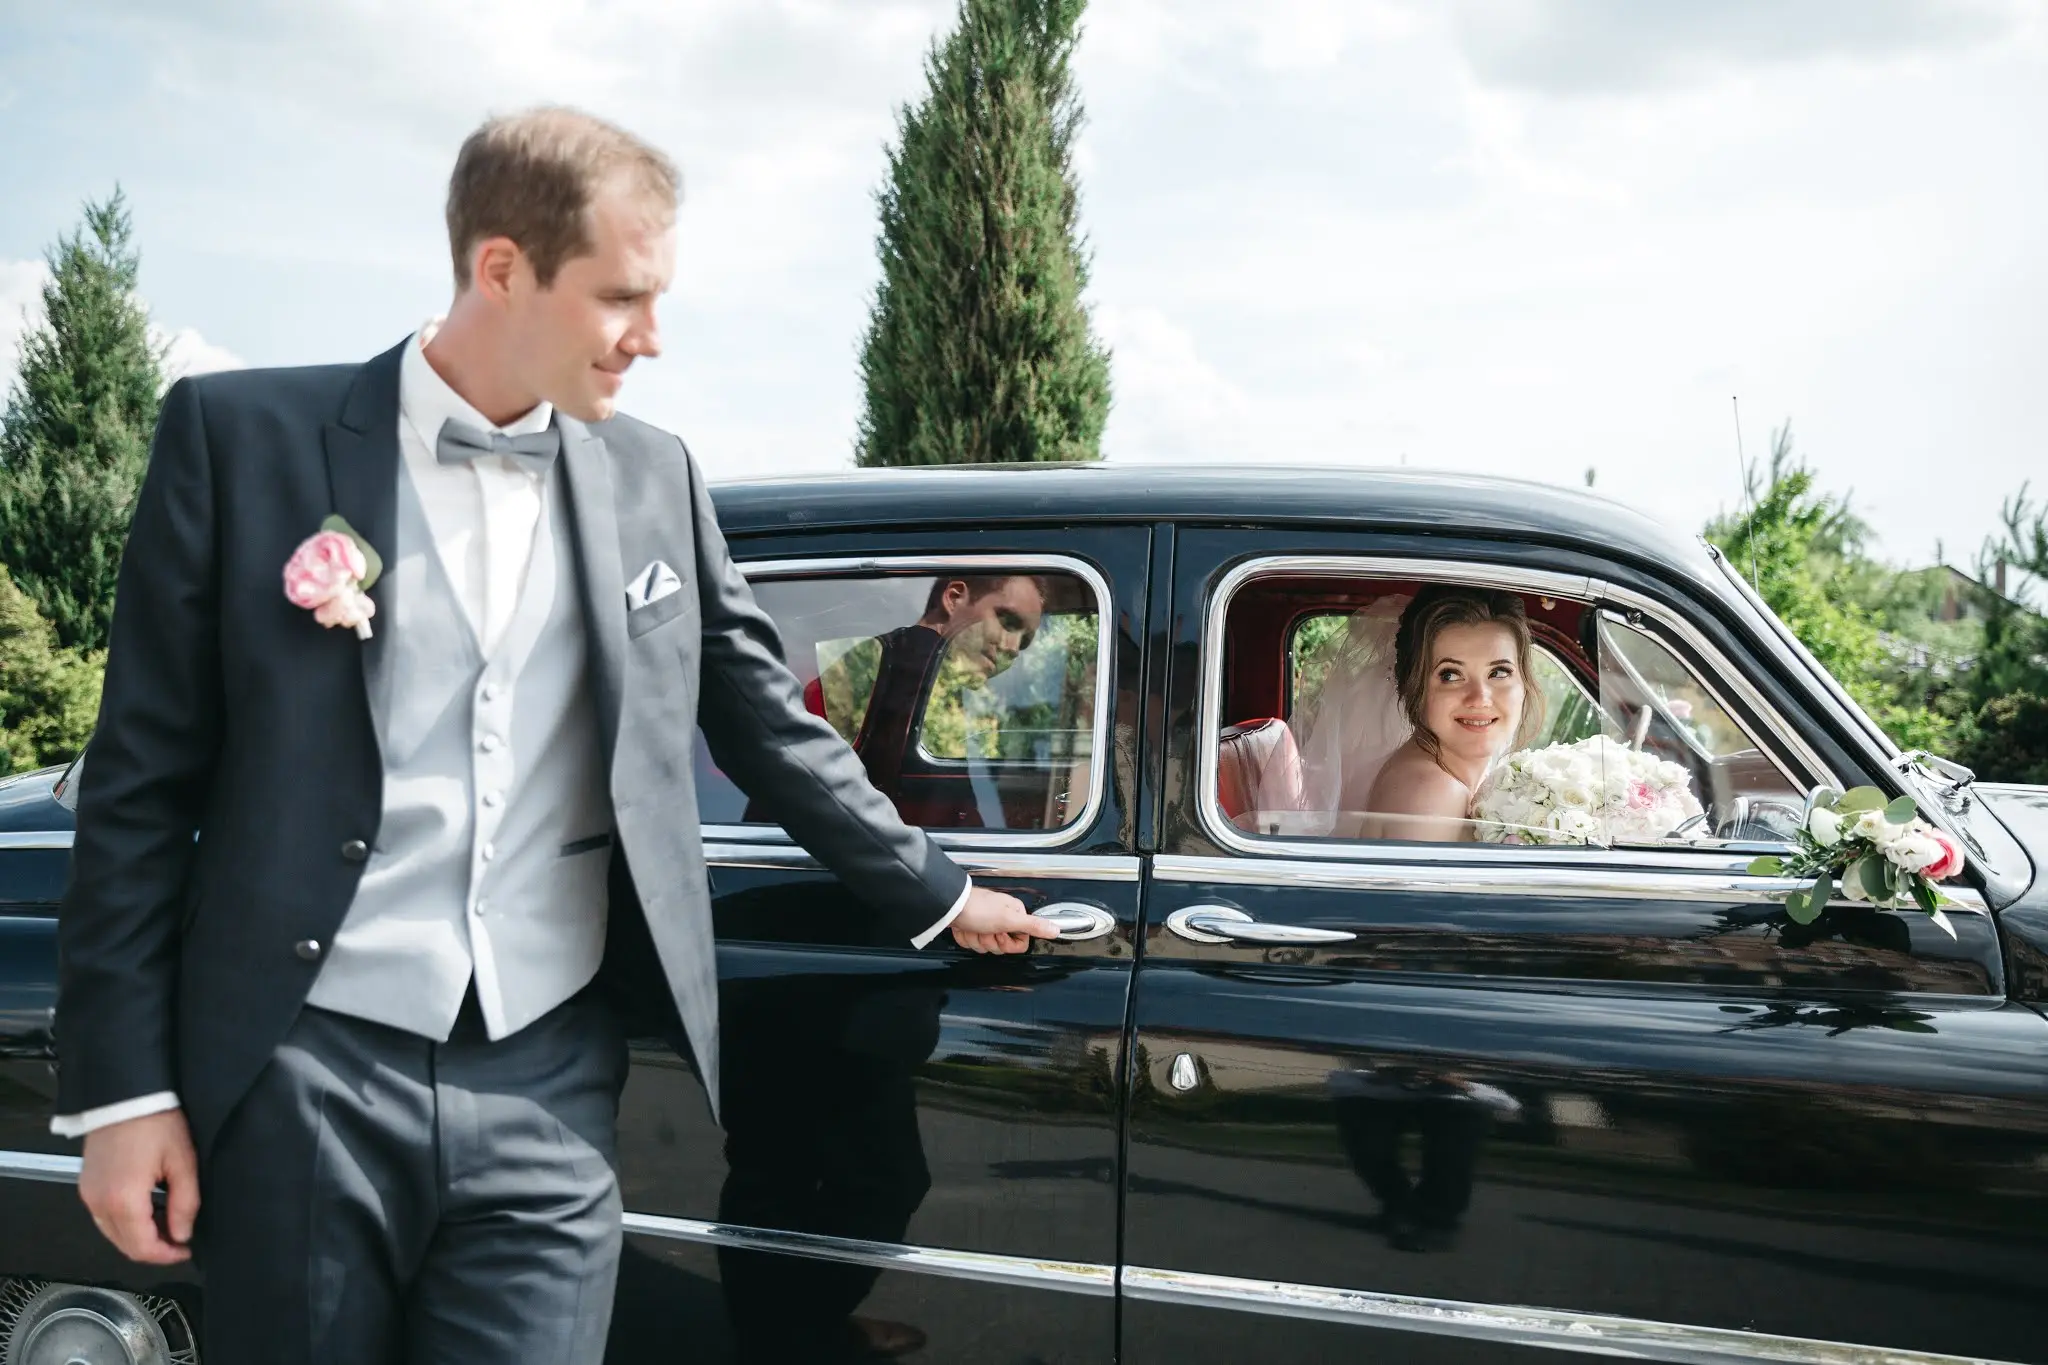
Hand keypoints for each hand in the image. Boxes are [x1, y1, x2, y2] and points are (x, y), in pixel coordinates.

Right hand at [78, 1108, 198, 1264]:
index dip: (166, 1256)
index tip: (186, 1250)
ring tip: (168, 1222)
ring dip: (140, 1237)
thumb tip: (182, 1234)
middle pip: (125, 1246)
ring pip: (113, 1234)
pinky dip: (126, 1222)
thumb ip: (184, 1204)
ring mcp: (89, 1194)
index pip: (142, 1248)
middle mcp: (99, 1202)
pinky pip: (105, 1217)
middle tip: (180, 1239)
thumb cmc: (155, 1121)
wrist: (126, 1096)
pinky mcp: (87, 1186)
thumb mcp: (182, 1162)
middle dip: (154, 1249)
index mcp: (123, 1199)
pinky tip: (148, 1210)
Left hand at [949, 887, 1057, 953]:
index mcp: (1014, 914)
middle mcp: (1001, 918)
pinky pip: (972, 944)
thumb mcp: (1009, 919)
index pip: (1020, 942)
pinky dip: (966, 938)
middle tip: (985, 929)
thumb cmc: (977, 909)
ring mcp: (985, 924)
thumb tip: (1056, 929)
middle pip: (1002, 947)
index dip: (1009, 943)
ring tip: (973, 927)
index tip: (1001, 933)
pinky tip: (964, 928)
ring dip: (976, 940)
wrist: (949, 908)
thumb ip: (1033, 926)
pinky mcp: (971, 929)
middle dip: (990, 941)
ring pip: (986, 947)